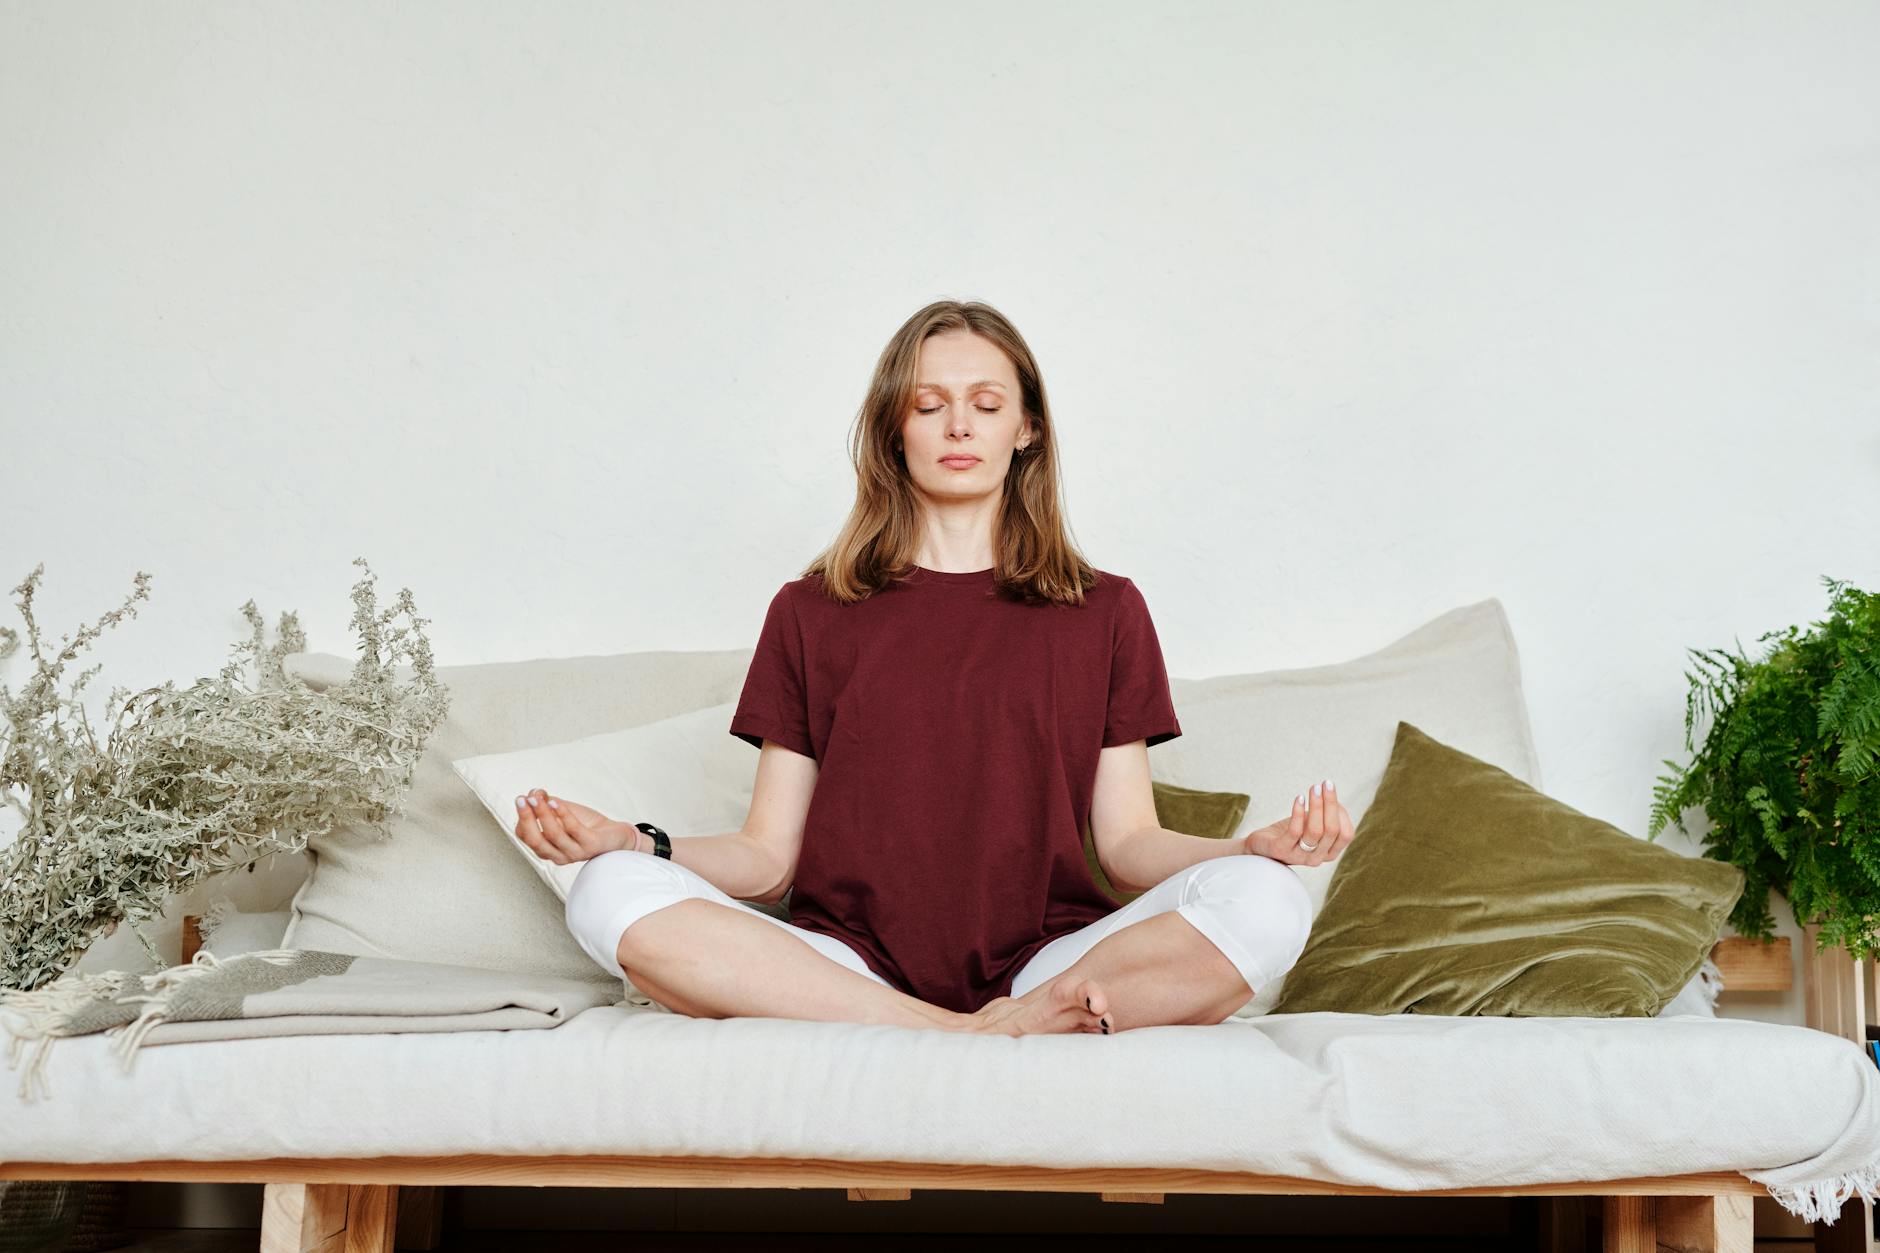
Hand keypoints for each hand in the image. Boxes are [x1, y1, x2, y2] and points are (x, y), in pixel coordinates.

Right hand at [513, 788, 634, 863]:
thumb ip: (547, 803)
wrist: (616, 835)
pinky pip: (574, 829)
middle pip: (535, 840)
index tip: (522, 798)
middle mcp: (558, 855)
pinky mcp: (591, 846)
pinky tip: (555, 802)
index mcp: (548, 849)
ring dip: (543, 813)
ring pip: (553, 834)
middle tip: (522, 799)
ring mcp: (575, 853)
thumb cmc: (588, 826)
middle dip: (526, 818)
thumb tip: (533, 792)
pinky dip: (562, 814)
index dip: (522, 817)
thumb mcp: (563, 812)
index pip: (525, 836)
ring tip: (537, 797)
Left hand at [1244, 778, 1352, 866]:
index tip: (1331, 790)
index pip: (1346, 834)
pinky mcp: (1282, 850)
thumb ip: (1327, 816)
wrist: (1261, 845)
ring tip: (1314, 787)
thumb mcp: (1313, 824)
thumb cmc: (1291, 831)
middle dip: (1330, 803)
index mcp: (1329, 853)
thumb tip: (1333, 798)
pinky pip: (1295, 831)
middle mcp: (1317, 858)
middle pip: (1332, 830)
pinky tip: (1299, 798)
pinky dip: (1298, 812)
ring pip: (1315, 830)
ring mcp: (1299, 857)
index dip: (1341, 812)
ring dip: (1316, 805)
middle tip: (1326, 783)